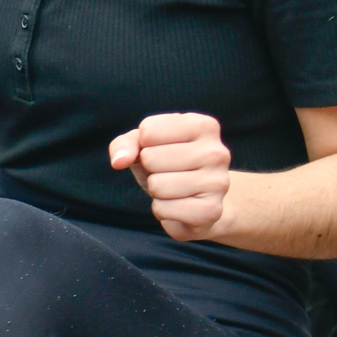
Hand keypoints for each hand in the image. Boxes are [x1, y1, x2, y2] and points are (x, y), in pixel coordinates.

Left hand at [108, 112, 231, 240]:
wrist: (200, 201)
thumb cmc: (170, 164)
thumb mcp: (145, 145)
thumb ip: (126, 144)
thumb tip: (119, 161)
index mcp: (204, 125)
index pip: (148, 131)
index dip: (144, 144)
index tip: (162, 149)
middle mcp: (217, 152)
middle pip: (151, 158)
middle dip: (150, 169)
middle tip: (168, 172)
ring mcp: (218, 183)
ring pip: (156, 185)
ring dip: (156, 190)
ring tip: (173, 188)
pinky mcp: (211, 211)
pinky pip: (162, 209)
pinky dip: (161, 210)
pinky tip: (179, 205)